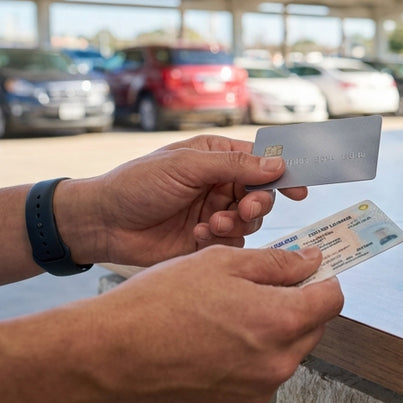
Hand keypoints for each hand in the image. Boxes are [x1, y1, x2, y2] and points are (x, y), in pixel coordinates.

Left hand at [59, 134, 307, 265]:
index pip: (261, 162)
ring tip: (212, 224)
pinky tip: (198, 235)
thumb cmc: (137, 184)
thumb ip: (233, 166)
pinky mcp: (206, 241)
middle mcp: (219, 185)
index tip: (298, 189)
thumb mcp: (186, 166)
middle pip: (261, 195)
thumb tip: (277, 166)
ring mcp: (215, 213)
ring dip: (237, 223)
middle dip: (257, 203)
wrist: (103, 223)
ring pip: (250, 222)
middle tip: (244, 209)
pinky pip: (233, 244)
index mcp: (217, 158)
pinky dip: (221, 240)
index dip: (282, 174)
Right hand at [88, 245, 343, 402]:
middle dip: (294, 306)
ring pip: (283, 355)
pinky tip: (210, 344)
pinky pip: (256, 378)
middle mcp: (277, 363)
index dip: (321, 279)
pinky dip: (245, 361)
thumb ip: (276, 263)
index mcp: (281, 321)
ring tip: (223, 317)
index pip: (332, 299)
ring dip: (268, 334)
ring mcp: (256, 392)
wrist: (108, 355)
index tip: (308, 270)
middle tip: (257, 288)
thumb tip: (310, 261)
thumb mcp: (222, 262)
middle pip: (310, 328)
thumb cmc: (158, 304)